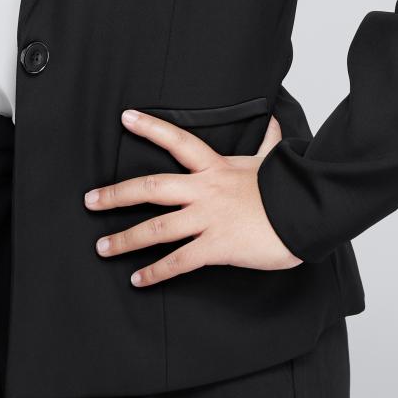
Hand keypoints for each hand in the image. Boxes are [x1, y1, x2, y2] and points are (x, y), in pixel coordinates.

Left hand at [83, 109, 303, 285]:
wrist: (307, 213)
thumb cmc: (290, 189)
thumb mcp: (272, 161)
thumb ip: (267, 143)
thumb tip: (272, 121)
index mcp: (215, 167)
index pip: (178, 141)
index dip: (151, 127)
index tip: (125, 117)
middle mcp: (204, 191)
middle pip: (151, 188)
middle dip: (116, 195)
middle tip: (90, 201)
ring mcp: (208, 219)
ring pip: (156, 229)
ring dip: (125, 239)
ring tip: (102, 247)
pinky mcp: (216, 247)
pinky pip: (178, 261)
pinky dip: (155, 272)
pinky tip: (138, 279)